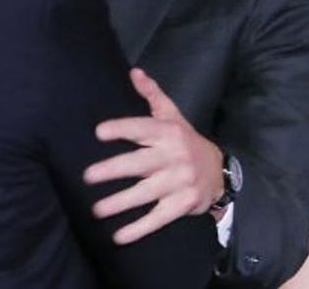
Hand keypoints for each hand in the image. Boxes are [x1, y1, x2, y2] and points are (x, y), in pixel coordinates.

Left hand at [83, 68, 224, 243]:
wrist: (220, 172)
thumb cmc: (185, 140)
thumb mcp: (172, 115)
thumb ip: (152, 95)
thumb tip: (134, 72)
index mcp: (167, 132)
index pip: (141, 128)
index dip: (121, 130)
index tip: (99, 133)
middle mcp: (172, 156)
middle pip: (139, 163)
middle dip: (113, 170)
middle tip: (87, 176)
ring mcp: (178, 182)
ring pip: (145, 193)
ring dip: (120, 203)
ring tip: (96, 209)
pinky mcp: (182, 204)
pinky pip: (158, 218)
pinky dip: (139, 229)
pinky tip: (118, 236)